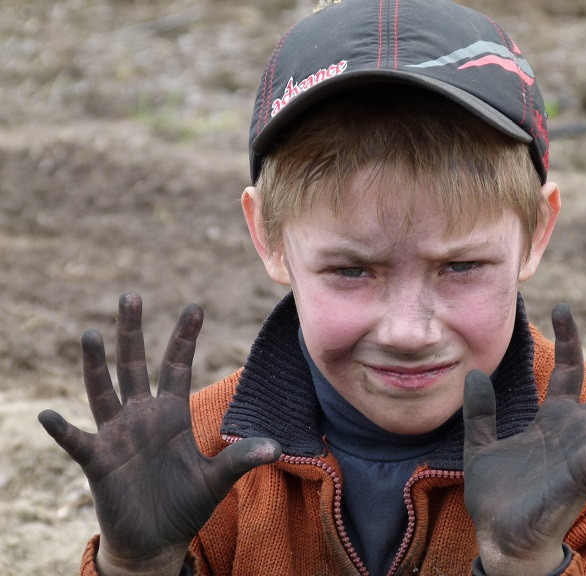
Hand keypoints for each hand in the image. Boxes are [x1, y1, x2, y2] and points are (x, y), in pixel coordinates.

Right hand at [38, 293, 280, 575]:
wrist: (156, 541)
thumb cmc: (185, 504)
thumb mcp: (216, 480)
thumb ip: (240, 459)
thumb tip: (276, 447)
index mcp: (171, 414)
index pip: (176, 366)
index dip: (184, 338)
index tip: (195, 307)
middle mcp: (142, 417)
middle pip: (134, 365)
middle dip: (132, 333)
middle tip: (131, 296)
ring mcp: (117, 436)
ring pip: (103, 392)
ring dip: (95, 365)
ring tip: (89, 334)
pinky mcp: (98, 462)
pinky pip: (77, 442)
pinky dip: (64, 431)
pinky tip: (49, 417)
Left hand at [463, 304, 585, 575]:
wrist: (497, 535)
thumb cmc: (497, 494)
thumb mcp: (480, 443)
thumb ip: (480, 410)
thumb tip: (474, 372)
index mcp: (553, 418)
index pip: (568, 369)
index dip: (569, 338)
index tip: (561, 306)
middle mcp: (575, 430)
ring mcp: (583, 451)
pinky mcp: (581, 476)